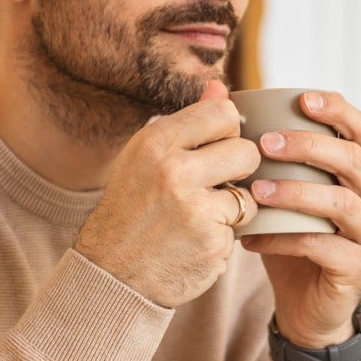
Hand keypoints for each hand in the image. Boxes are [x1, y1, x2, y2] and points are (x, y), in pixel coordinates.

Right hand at [75, 81, 261, 307]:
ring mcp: (195, 209)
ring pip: (249, 195)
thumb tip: (219, 86)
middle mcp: (174, 171)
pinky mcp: (212, 243)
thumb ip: (188, 123)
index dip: (227, 132)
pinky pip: (240, 230)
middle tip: (214, 185)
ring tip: (200, 216)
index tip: (214, 150)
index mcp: (156, 142)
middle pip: (247, 151)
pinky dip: (224, 237)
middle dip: (239, 170)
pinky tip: (195, 241)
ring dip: (234, 208)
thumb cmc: (131, 209)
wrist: (111, 273)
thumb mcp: (147, 158)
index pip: (223, 113)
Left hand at [240, 91, 360, 348]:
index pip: (360, 129)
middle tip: (264, 144)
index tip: (301, 99)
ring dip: (296, 193)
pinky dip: (284, 239)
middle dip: (308, 146)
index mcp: (360, 174)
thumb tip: (217, 92)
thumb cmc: (290, 240)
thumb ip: (254, 148)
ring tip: (255, 191)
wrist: (305, 307)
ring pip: (342, 203)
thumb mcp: (274, 191)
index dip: (336, 109)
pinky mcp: (360, 267)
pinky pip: (323, 246)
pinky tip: (251, 238)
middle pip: (353, 160)